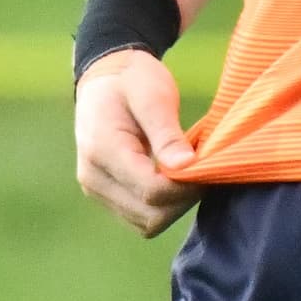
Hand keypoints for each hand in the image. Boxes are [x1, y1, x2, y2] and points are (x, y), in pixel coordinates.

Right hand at [74, 50, 200, 237]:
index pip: (151, 190)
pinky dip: (163, 206)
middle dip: (183, 198)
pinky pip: (140, 218)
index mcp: (102, 149)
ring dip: (175, 206)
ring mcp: (96, 189)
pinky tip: (175, 180)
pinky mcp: (105, 195)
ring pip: (146, 224)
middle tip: (203, 169)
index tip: (207, 165)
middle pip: (150, 215)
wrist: (104, 76)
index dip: (186, 186)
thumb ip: (167, 133)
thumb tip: (186, 167)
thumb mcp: (153, 94)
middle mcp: (93, 177)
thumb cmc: (132, 79)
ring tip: (189, 173)